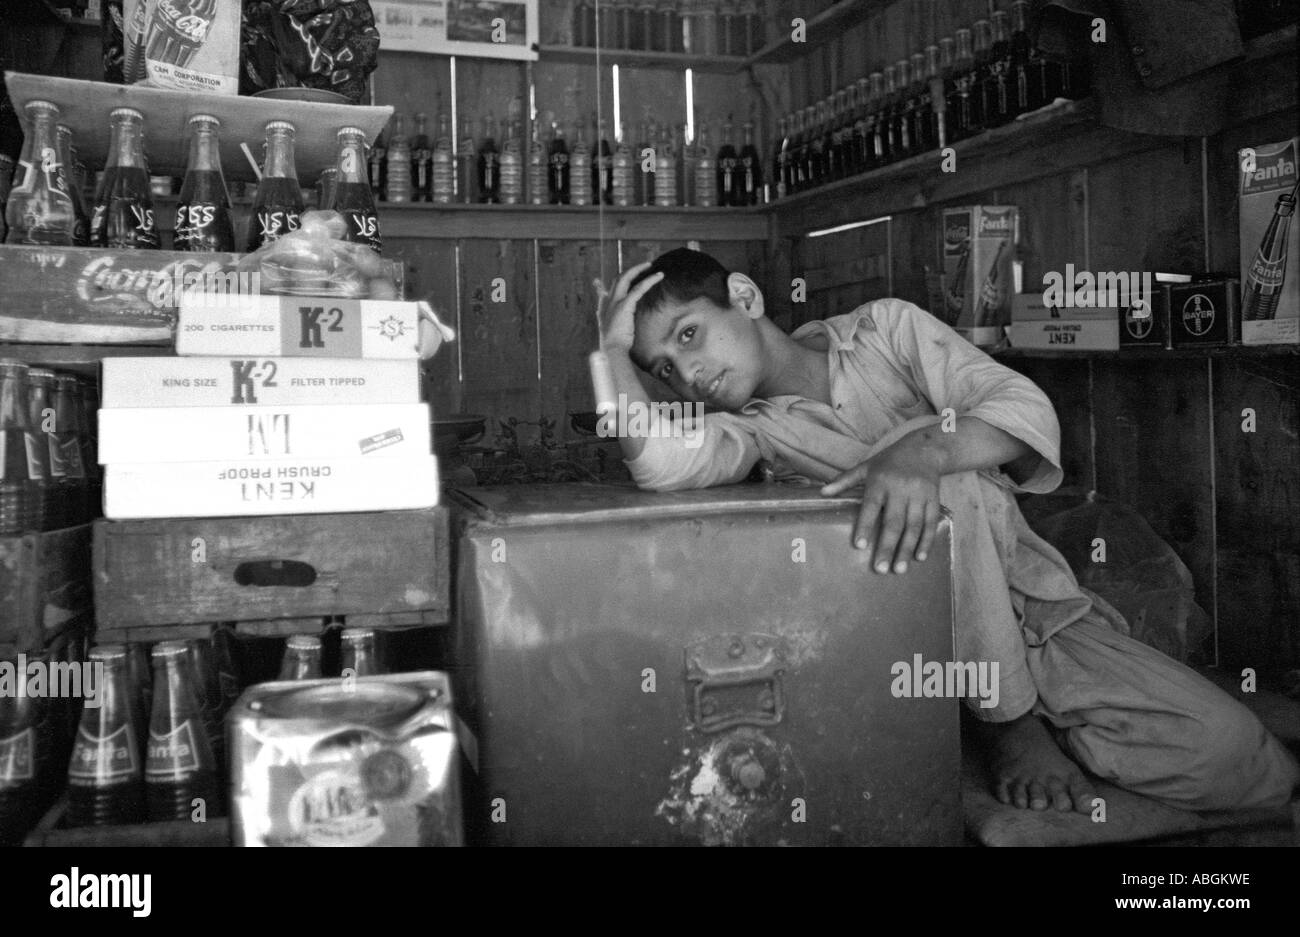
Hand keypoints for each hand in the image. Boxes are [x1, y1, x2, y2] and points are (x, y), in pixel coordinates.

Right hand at [595, 261, 663, 353]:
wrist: (613, 350)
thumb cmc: (614, 345)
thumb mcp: (610, 334)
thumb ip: (612, 330)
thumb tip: (609, 328)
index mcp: (604, 309)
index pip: (603, 292)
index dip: (602, 286)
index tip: (598, 281)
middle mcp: (608, 301)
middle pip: (618, 279)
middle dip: (631, 270)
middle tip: (644, 266)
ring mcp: (615, 302)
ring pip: (626, 277)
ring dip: (639, 269)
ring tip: (651, 266)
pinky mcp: (625, 305)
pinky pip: (639, 288)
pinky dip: (649, 280)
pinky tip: (659, 276)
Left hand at [820, 441, 941, 573]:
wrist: (924, 449)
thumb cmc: (889, 461)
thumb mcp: (866, 466)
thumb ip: (845, 480)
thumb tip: (822, 492)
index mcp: (880, 481)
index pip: (871, 506)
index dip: (865, 526)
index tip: (859, 545)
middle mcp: (900, 489)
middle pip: (893, 522)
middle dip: (887, 547)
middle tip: (880, 569)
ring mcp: (919, 495)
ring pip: (913, 526)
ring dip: (906, 549)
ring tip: (899, 570)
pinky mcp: (933, 500)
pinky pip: (930, 523)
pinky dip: (926, 541)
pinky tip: (919, 557)